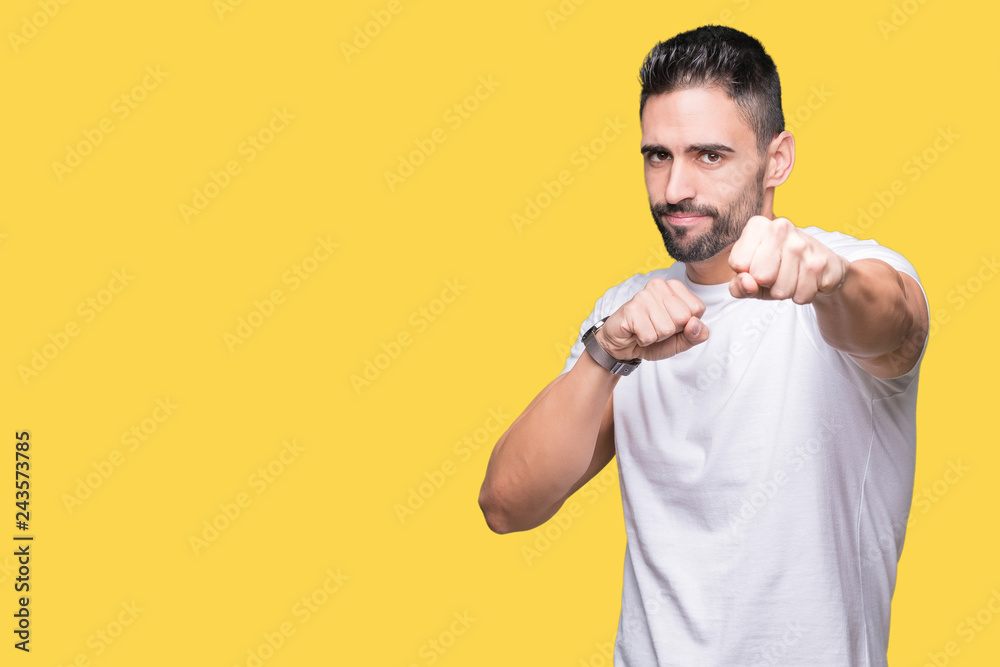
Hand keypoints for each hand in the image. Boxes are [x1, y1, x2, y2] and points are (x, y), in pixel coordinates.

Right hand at [596, 277, 709, 361]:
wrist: (624, 345)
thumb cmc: (654, 338)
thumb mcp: (682, 340)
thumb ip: (698, 334)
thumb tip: (695, 323)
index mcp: (675, 287)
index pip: (697, 309)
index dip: (687, 324)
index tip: (672, 324)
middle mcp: (659, 286)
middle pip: (683, 318)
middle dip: (671, 331)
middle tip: (656, 327)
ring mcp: (643, 296)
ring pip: (666, 328)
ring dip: (656, 337)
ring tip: (646, 329)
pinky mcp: (630, 309)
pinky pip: (649, 335)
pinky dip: (644, 341)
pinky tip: (636, 332)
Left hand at [728, 216, 848, 303]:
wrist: (820, 267)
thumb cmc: (777, 269)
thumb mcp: (750, 277)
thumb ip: (737, 285)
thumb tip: (746, 283)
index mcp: (757, 226)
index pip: (738, 263)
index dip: (746, 274)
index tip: (758, 266)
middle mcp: (780, 228)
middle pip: (760, 276)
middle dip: (766, 284)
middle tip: (776, 274)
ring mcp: (802, 244)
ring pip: (781, 290)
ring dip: (784, 291)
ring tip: (791, 277)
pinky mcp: (819, 262)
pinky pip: (800, 296)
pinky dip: (801, 296)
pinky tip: (805, 281)